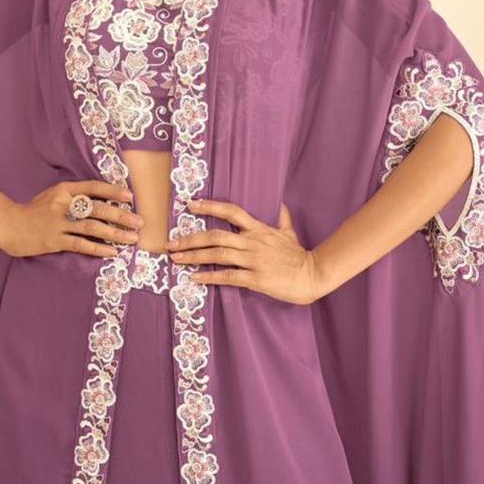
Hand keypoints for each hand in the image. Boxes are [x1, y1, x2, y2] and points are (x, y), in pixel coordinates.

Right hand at [0, 180, 143, 258]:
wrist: (8, 224)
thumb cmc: (35, 210)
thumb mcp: (53, 195)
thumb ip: (75, 195)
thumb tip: (102, 199)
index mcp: (64, 189)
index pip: (93, 187)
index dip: (113, 191)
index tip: (130, 197)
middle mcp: (63, 204)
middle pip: (98, 208)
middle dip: (121, 215)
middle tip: (139, 222)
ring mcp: (58, 223)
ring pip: (92, 228)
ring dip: (115, 233)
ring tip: (131, 238)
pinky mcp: (54, 241)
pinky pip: (81, 245)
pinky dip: (98, 248)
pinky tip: (112, 251)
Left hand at [167, 199, 326, 304]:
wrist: (312, 274)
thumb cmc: (298, 255)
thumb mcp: (289, 232)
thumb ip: (282, 218)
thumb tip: (280, 204)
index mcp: (258, 229)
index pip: (231, 211)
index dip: (209, 206)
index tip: (190, 205)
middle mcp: (252, 242)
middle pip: (216, 235)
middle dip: (190, 238)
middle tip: (171, 243)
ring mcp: (253, 260)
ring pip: (218, 254)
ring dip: (194, 256)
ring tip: (176, 259)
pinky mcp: (255, 279)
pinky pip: (228, 276)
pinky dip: (209, 276)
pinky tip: (195, 277)